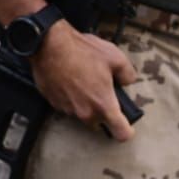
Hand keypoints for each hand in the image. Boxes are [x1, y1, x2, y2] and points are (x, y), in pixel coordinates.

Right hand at [29, 21, 138, 141]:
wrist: (50, 45)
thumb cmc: (81, 51)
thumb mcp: (115, 57)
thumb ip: (127, 74)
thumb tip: (127, 81)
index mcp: (104, 105)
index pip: (121, 133)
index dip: (126, 130)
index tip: (126, 125)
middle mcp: (86, 112)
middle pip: (99, 123)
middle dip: (101, 110)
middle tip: (100, 90)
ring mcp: (67, 109)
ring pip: (82, 113)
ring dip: (84, 102)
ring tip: (82, 80)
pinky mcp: (53, 102)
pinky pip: (66, 105)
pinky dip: (70, 96)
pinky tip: (69, 79)